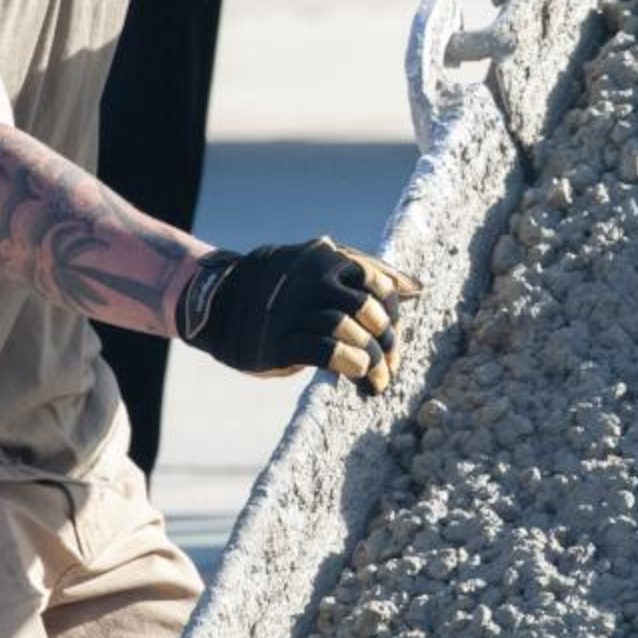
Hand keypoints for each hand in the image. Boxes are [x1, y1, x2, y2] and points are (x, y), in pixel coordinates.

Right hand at [175, 237, 422, 395]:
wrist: (220, 303)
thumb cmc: (284, 289)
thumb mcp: (322, 269)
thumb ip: (367, 275)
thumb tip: (417, 288)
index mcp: (329, 258)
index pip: (380, 285)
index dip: (394, 316)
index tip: (392, 340)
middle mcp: (315, 279)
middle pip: (368, 310)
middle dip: (386, 342)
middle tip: (389, 365)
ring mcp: (295, 307)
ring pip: (349, 329)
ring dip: (372, 359)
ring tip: (376, 379)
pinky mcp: (280, 339)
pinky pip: (326, 350)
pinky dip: (349, 362)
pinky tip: (357, 373)